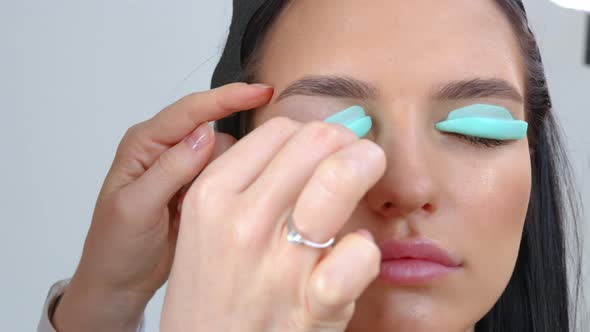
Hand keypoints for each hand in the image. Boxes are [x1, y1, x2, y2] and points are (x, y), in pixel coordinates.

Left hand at [52, 83, 273, 331]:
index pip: (190, 111)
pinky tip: (211, 210)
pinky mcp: (198, 189)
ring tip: (194, 210)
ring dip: (224, 179)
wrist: (118, 281)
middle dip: (227, 156)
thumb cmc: (115, 246)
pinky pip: (227, 178)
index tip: (262, 91)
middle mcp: (166, 150)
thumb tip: (205, 134)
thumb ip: (169, 169)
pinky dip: (228, 190)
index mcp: (144, 143)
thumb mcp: (136, 208)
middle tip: (206, 194)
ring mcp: (185, 170)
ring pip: (226, 157)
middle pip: (215, 133)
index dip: (228, 98)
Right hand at [161, 116, 385, 330]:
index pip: (281, 130)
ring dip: (365, 168)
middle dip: (347, 143)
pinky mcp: (311, 305)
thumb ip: (249, 180)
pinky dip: (365, 249)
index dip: (313, 135)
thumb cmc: (213, 293)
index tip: (324, 151)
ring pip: (339, 177)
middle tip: (355, 160)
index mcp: (211, 193)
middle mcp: (240, 221)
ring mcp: (276, 263)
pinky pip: (358, 253)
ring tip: (367, 181)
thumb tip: (311, 139)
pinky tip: (354, 252)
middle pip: (316, 140)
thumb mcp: (207, 225)